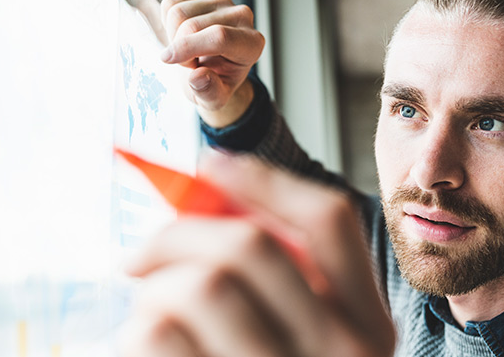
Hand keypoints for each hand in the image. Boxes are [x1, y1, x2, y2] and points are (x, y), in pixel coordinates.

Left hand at [120, 154, 395, 356]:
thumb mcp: (315, 349)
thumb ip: (285, 289)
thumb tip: (207, 207)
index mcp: (370, 328)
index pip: (329, 221)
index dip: (264, 181)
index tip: (210, 165)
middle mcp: (342, 356)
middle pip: (249, 246)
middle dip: (175, 235)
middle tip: (136, 256)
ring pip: (195, 289)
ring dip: (150, 296)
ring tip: (145, 322)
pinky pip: (155, 338)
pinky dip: (134, 337)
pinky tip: (146, 352)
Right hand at [123, 0, 264, 127]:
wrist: (211, 68)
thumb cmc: (214, 83)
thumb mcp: (213, 99)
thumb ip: (208, 92)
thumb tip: (198, 77)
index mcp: (251, 44)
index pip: (219, 37)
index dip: (189, 47)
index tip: (168, 60)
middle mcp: (242, 16)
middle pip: (192, 25)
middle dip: (179, 48)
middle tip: (188, 63)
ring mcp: (223, 0)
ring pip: (178, 12)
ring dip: (172, 36)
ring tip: (186, 50)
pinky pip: (170, 3)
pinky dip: (167, 22)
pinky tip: (180, 34)